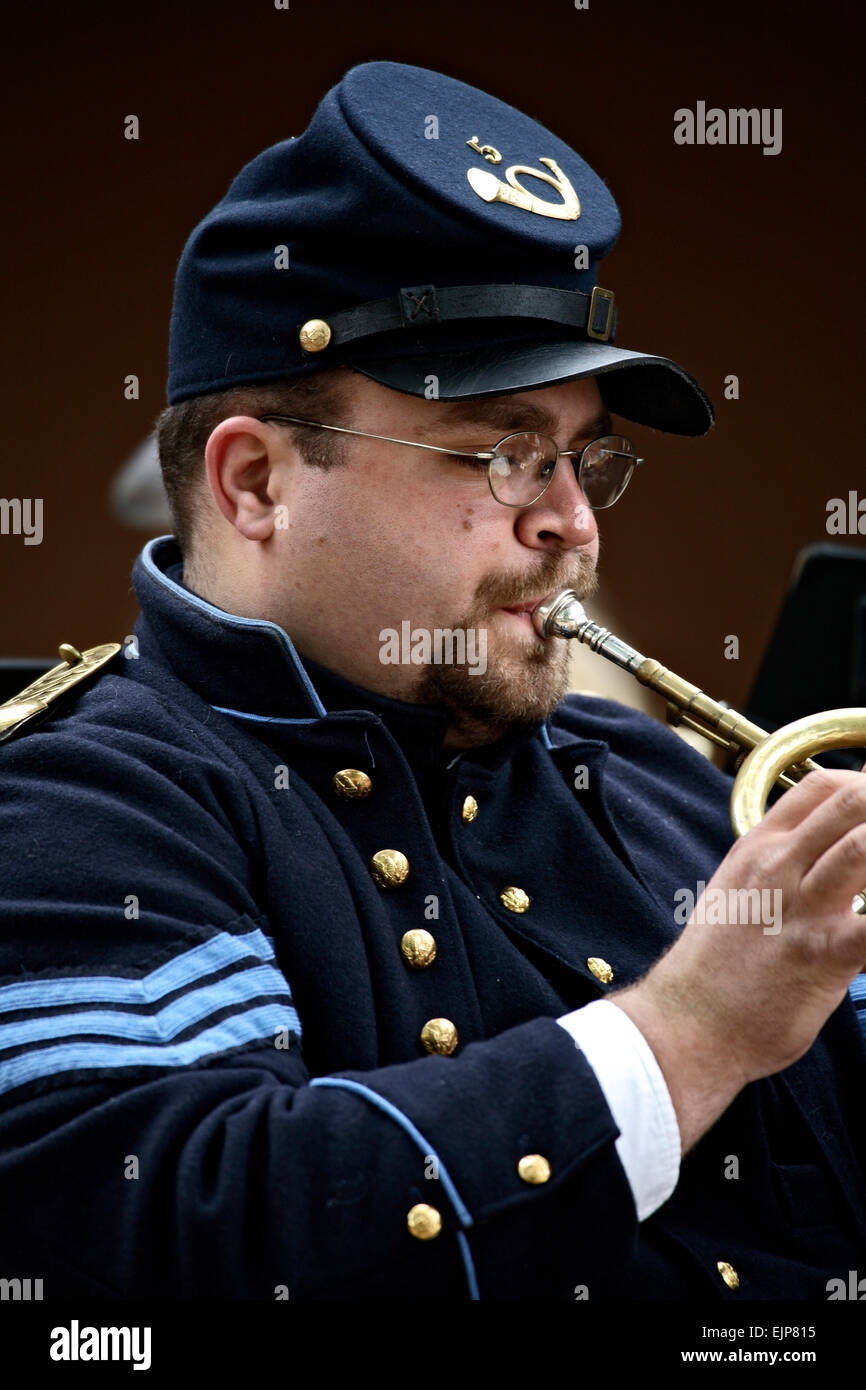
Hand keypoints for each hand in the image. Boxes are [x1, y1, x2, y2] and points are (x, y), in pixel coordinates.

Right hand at [642, 765, 865, 1086]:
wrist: (686, 1023)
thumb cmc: (716, 968)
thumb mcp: (738, 893)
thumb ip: (780, 868)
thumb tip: (821, 857)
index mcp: (759, 848)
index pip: (823, 786)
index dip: (864, 786)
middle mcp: (780, 866)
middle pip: (854, 802)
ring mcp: (801, 906)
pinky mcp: (823, 954)